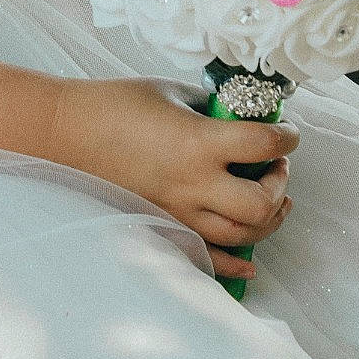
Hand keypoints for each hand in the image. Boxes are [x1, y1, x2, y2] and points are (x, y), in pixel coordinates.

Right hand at [46, 77, 297, 282]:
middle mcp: (193, 184)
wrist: (69, 132)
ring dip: (267, 219)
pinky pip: (210, 258)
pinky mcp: (164, 225)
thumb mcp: (172, 92)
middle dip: (279, 186)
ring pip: (242, 236)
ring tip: (271, 199)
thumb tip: (239, 117)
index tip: (288, 132)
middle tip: (276, 167)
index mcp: (198, 142)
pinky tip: (251, 263)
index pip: (263, 145)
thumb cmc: (117, 104)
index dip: (286, 137)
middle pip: (260, 205)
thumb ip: (210, 108)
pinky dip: (236, 266)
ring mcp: (179, 211)